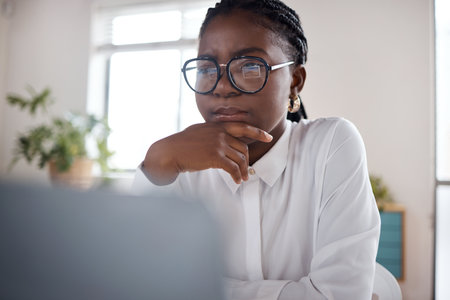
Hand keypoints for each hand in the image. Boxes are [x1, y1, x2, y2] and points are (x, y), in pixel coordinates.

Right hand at [142, 122, 272, 184]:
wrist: (170, 152)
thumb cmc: (182, 144)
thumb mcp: (199, 132)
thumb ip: (213, 133)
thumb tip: (223, 140)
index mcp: (218, 126)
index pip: (243, 127)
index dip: (258, 132)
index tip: (269, 137)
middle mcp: (220, 133)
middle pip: (243, 148)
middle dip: (247, 161)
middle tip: (247, 171)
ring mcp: (218, 144)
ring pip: (240, 159)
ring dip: (243, 171)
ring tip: (242, 179)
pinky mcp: (215, 157)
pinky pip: (233, 168)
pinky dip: (237, 176)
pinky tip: (236, 181)